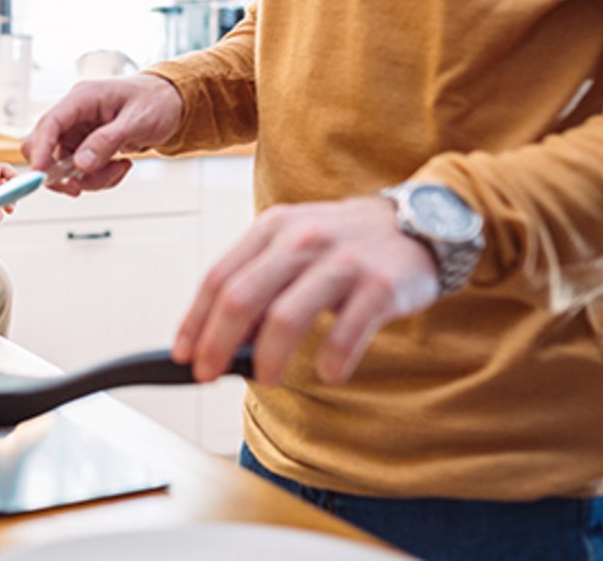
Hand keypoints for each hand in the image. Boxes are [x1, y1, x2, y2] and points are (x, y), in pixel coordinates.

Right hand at [22, 75, 182, 195]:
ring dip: (89, 178)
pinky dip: (99, 178)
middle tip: (78, 187)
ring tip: (120, 168)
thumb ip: (107, 141)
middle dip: (60, 172)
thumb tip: (81, 164)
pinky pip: (81, 172)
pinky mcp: (86, 147)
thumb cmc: (156, 102)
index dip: (41, 150)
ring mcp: (79, 132)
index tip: (40, 175)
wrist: (171, 104)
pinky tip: (120, 166)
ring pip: (64, 166)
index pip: (50, 123)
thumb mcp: (137, 121)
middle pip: (45, 147)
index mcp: (83, 98)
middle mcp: (75, 115)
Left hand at [173, 197, 440, 386]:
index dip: (195, 320)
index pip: (219, 276)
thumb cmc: (344, 242)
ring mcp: (342, 261)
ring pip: (286, 318)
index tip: (184, 354)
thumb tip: (220, 336)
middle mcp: (303, 239)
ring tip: (267, 379)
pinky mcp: (380, 286)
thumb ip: (259, 279)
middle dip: (217, 344)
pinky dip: (332, 360)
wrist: (418, 224)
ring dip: (267, 359)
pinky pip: (346, 332)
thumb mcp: (295, 243)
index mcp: (274, 227)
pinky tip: (328, 372)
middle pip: (242, 298)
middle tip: (210, 375)